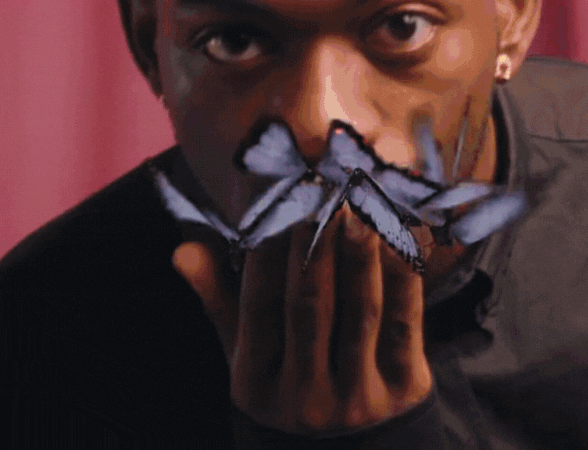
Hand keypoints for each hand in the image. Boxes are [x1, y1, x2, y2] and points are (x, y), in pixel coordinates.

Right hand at [172, 206, 432, 433]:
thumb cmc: (289, 383)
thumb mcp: (245, 354)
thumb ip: (218, 299)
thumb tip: (183, 250)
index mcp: (256, 381)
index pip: (258, 304)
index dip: (266, 248)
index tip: (276, 197)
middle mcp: (303, 395)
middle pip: (308, 305)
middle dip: (313, 243)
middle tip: (320, 190)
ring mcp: (356, 396)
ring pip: (359, 311)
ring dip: (359, 254)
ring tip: (359, 206)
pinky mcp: (404, 390)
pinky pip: (405, 324)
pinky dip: (403, 278)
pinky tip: (402, 238)